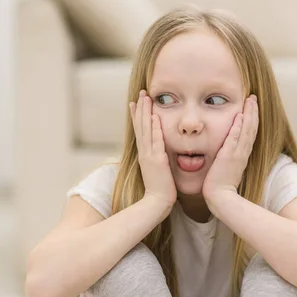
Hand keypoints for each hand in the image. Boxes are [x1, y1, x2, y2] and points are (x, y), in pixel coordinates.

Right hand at [129, 90, 176, 209]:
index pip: (140, 131)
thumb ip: (158, 161)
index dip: (138, 116)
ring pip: (146, 129)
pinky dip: (155, 128)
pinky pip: (155, 141)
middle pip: (140, 126)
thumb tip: (160, 155)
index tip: (136, 103)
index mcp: (144, 154)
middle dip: (140, 108)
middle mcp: (144, 152)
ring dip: (146, 112)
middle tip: (140, 93)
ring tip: (145, 97)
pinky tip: (156, 116)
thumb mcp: (157, 171)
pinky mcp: (156, 160)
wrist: (156, 203)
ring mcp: (149, 155)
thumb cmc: (160, 190)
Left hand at [202, 94, 258, 200]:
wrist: (219, 198)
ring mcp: (236, 155)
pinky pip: (234, 139)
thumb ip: (225, 160)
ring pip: (246, 131)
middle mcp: (242, 153)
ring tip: (250, 100)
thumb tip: (223, 155)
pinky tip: (239, 116)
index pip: (249, 134)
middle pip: (251, 129)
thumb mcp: (225, 170)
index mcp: (241, 156)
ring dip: (249, 115)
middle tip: (253, 98)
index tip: (251, 107)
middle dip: (253, 112)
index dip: (251, 120)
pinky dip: (238, 128)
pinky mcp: (228, 157)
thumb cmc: (219, 187)